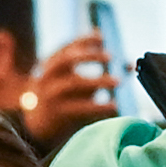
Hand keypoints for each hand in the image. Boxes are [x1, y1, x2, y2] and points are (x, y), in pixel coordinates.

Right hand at [20, 34, 118, 149]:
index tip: (102, 37)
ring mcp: (51, 95)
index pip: (67, 47)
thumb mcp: (75, 84)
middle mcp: (48, 77)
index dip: (84, 40)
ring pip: (74, 83)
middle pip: (67, 59)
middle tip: (111, 56)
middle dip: (90, 55)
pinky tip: (114, 106)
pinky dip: (99, 106)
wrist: (37, 129)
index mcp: (51, 65)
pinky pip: (80, 108)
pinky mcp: (58, 113)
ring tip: (118, 81)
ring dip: (98, 80)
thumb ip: (98, 73)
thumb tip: (128, 65)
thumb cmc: (62, 102)